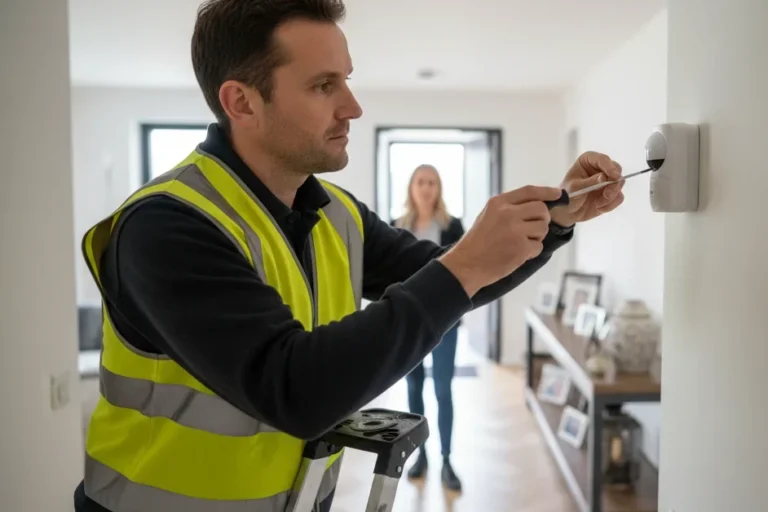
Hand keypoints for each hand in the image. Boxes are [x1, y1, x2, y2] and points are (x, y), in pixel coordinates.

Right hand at [439, 185, 562, 296]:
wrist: (467, 264)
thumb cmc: (478, 242)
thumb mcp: (488, 215)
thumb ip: (509, 207)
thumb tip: (538, 203)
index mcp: (499, 203)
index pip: (530, 191)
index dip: (547, 192)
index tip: (558, 194)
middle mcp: (508, 213)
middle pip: (541, 209)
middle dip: (542, 219)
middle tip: (532, 229)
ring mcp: (515, 230)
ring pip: (543, 227)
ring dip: (536, 236)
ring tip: (520, 243)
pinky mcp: (521, 248)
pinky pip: (538, 246)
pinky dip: (532, 251)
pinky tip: (517, 254)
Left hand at [549, 151, 624, 226]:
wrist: (568, 213)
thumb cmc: (567, 196)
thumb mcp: (575, 188)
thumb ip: (590, 182)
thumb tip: (604, 177)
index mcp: (588, 160)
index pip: (602, 159)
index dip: (609, 167)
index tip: (614, 176)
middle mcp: (600, 167)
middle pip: (616, 169)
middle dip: (614, 183)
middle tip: (607, 195)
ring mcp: (607, 180)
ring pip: (619, 183)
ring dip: (611, 196)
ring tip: (598, 204)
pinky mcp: (611, 192)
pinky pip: (619, 197)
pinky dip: (610, 204)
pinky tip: (599, 207)